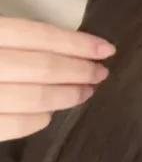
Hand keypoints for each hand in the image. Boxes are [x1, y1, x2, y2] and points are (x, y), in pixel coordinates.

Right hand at [0, 17, 114, 141]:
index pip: (40, 36)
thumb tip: (61, 48)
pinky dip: (40, 119)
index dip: (78, 44)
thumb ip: (14, 39)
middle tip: (101, 73)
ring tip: (86, 92)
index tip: (106, 49)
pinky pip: (17, 125)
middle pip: (45, 68)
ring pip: (36, 98)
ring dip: (68, 95)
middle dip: (80, 71)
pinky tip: (50, 113)